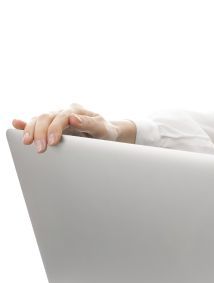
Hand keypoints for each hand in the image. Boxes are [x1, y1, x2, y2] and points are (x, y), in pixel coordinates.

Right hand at [12, 103, 136, 152]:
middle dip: (40, 133)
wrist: (106, 133)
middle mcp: (63, 112)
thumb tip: (73, 118)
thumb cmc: (105, 131)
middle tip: (40, 149)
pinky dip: (25, 124)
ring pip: (38, 119)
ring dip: (31, 131)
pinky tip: (16, 125)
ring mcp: (56, 118)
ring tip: (27, 144)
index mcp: (76, 110)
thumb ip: (89, 123)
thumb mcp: (102, 128)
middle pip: (46, 117)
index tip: (52, 143)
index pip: (61, 117)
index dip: (55, 129)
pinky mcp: (51, 125)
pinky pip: (36, 122)